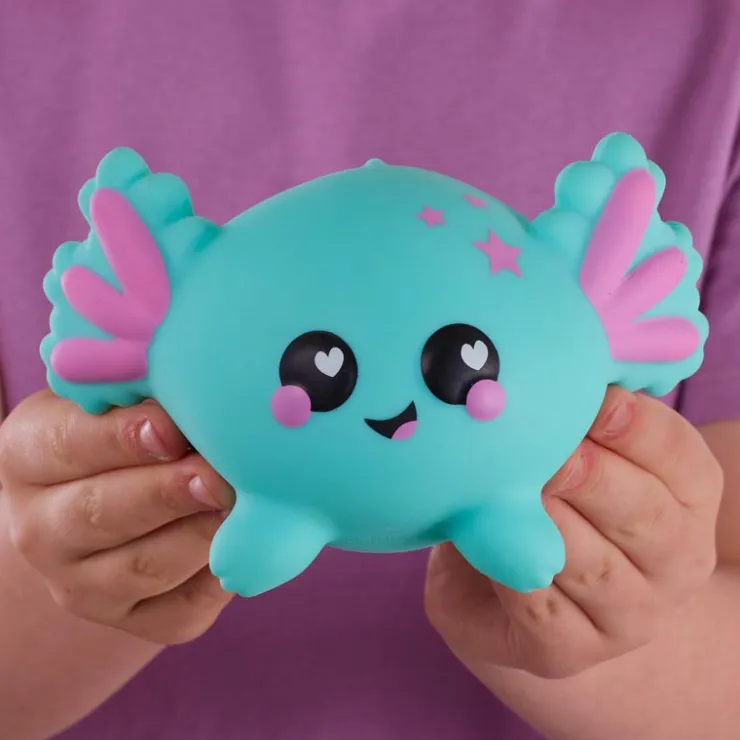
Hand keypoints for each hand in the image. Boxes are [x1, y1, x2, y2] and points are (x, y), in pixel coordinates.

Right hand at [0, 390, 234, 643]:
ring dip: (199, 536)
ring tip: (244, 506)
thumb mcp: (112, 400)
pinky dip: (221, 577)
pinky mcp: (135, 621)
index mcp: (29, 457)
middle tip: (216, 474)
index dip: (121, 438)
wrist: (103, 510)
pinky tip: (250, 544)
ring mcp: (83, 586)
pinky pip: (183, 609)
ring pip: (145, 567)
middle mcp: (41, 530)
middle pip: (102, 513)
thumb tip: (201, 381)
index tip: (170, 427)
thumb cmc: (119, 435)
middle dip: (166, 493)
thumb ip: (143, 392)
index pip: (67, 445)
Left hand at [425, 387, 722, 678]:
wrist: (524, 591)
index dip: (637, 425)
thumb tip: (552, 364)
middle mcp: (673, 562)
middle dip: (593, 476)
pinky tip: (483, 534)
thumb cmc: (553, 499)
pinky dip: (511, 566)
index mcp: (686, 499)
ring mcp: (627, 617)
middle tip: (548, 446)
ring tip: (509, 486)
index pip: (680, 458)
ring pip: (592, 566)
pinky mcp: (565, 652)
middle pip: (645, 516)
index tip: (592, 398)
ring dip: (549, 522)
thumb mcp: (578, 453)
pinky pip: (538, 607)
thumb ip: (577, 417)